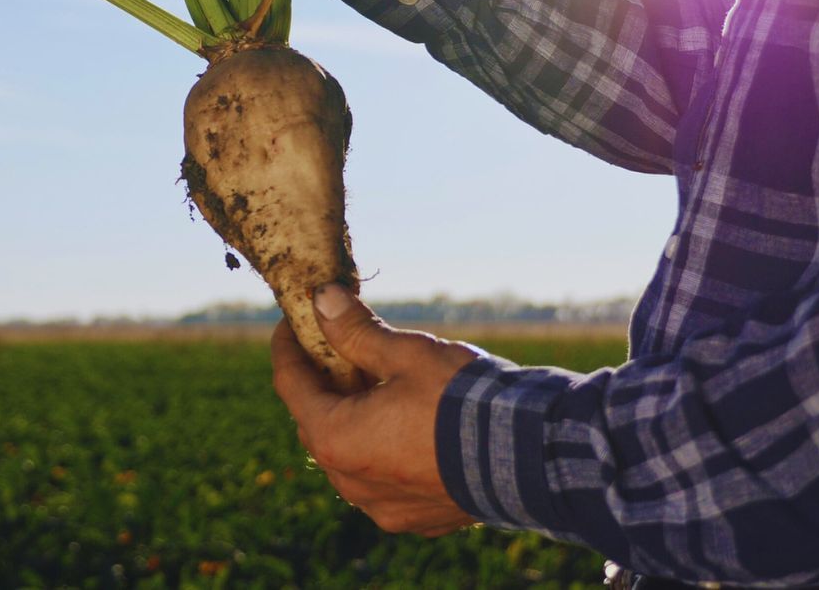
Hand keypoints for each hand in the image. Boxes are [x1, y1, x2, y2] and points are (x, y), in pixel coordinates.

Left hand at [271, 284, 480, 535]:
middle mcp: (350, 482)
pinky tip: (407, 424)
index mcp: (336, 438)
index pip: (291, 384)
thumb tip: (322, 300)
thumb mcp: (407, 353)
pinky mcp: (414, 518)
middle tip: (338, 346)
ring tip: (376, 383)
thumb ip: (356, 330)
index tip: (294, 320)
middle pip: (316, 423)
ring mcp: (382, 507)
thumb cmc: (463, 398)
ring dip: (351, 419)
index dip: (288, 346)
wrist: (530, 457)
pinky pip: (381, 482)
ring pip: (348, 457)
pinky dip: (382, 451)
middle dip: (322, 383)